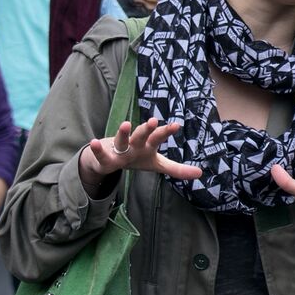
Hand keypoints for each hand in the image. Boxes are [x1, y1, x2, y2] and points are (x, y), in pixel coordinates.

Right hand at [76, 117, 200, 195]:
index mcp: (147, 146)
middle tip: (154, 121)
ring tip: (126, 124)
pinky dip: (97, 149)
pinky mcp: (106, 158)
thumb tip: (200, 173)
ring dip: (124, 133)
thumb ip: (177, 168)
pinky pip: (101, 154)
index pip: (158, 137)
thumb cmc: (136, 158)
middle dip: (147, 129)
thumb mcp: (157, 164)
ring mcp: (119, 150)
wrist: (109, 161)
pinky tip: (93, 142)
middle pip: (141, 136)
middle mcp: (134, 144)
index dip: (166, 132)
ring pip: (122, 141)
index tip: (176, 126)